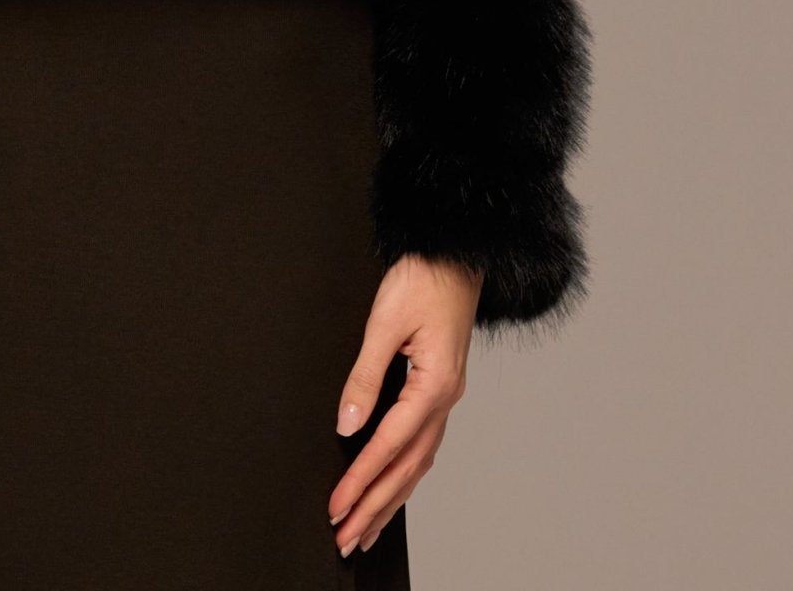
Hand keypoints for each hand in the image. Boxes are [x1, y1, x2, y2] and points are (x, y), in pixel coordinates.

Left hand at [326, 254, 480, 557]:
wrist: (454, 254)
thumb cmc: (422, 278)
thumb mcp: (384, 322)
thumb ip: (365, 376)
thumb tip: (347, 423)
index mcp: (435, 386)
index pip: (389, 446)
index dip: (361, 480)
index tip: (338, 507)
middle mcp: (445, 399)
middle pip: (407, 468)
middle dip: (375, 506)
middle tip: (346, 538)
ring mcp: (446, 396)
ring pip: (418, 463)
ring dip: (391, 498)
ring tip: (366, 529)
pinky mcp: (440, 388)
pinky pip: (423, 444)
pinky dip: (406, 473)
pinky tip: (394, 487)